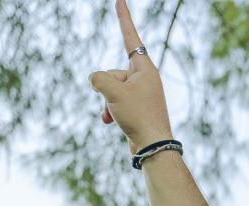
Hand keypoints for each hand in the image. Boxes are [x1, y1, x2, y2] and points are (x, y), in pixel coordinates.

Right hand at [88, 0, 173, 151]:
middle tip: (119, 105)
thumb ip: (99, 78)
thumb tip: (95, 80)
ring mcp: (141, 93)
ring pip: (111, 90)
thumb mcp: (113, 92)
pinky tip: (112, 122)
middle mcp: (145, 78)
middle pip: (112, 73)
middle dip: (107, 89)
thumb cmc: (139, 116)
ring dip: (108, 103)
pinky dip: (111, 112)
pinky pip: (115, 103)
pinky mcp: (137, 108)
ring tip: (119, 116)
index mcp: (144, 67)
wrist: (153, 146)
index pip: (129, 36)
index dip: (123, 18)